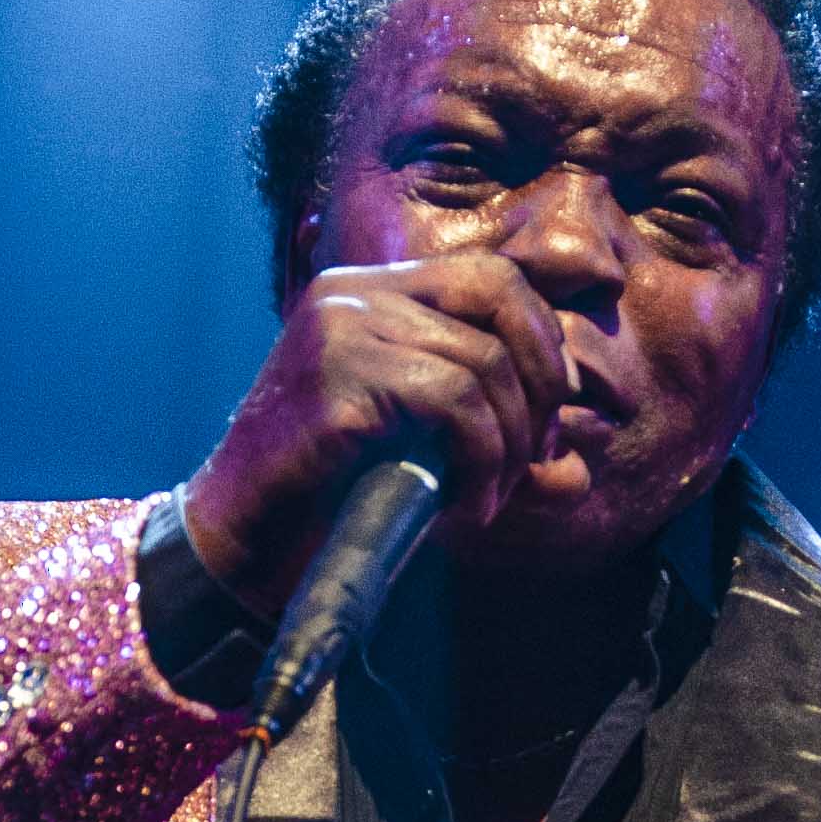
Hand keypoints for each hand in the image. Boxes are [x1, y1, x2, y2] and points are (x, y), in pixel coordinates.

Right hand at [181, 255, 573, 618]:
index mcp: (367, 291)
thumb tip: (578, 474)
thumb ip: (499, 451)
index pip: (490, 276)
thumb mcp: (426, 459)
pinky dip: (481, 464)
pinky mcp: (337, 379)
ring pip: (483, 363)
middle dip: (541, 379)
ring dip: (509, 445)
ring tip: (489, 498)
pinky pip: (455, 405)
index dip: (541, 339)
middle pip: (498, 295)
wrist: (242, 546)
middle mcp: (350, 293)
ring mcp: (340, 328)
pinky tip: (465, 509)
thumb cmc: (330, 500)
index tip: (552, 412)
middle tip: (535, 457)